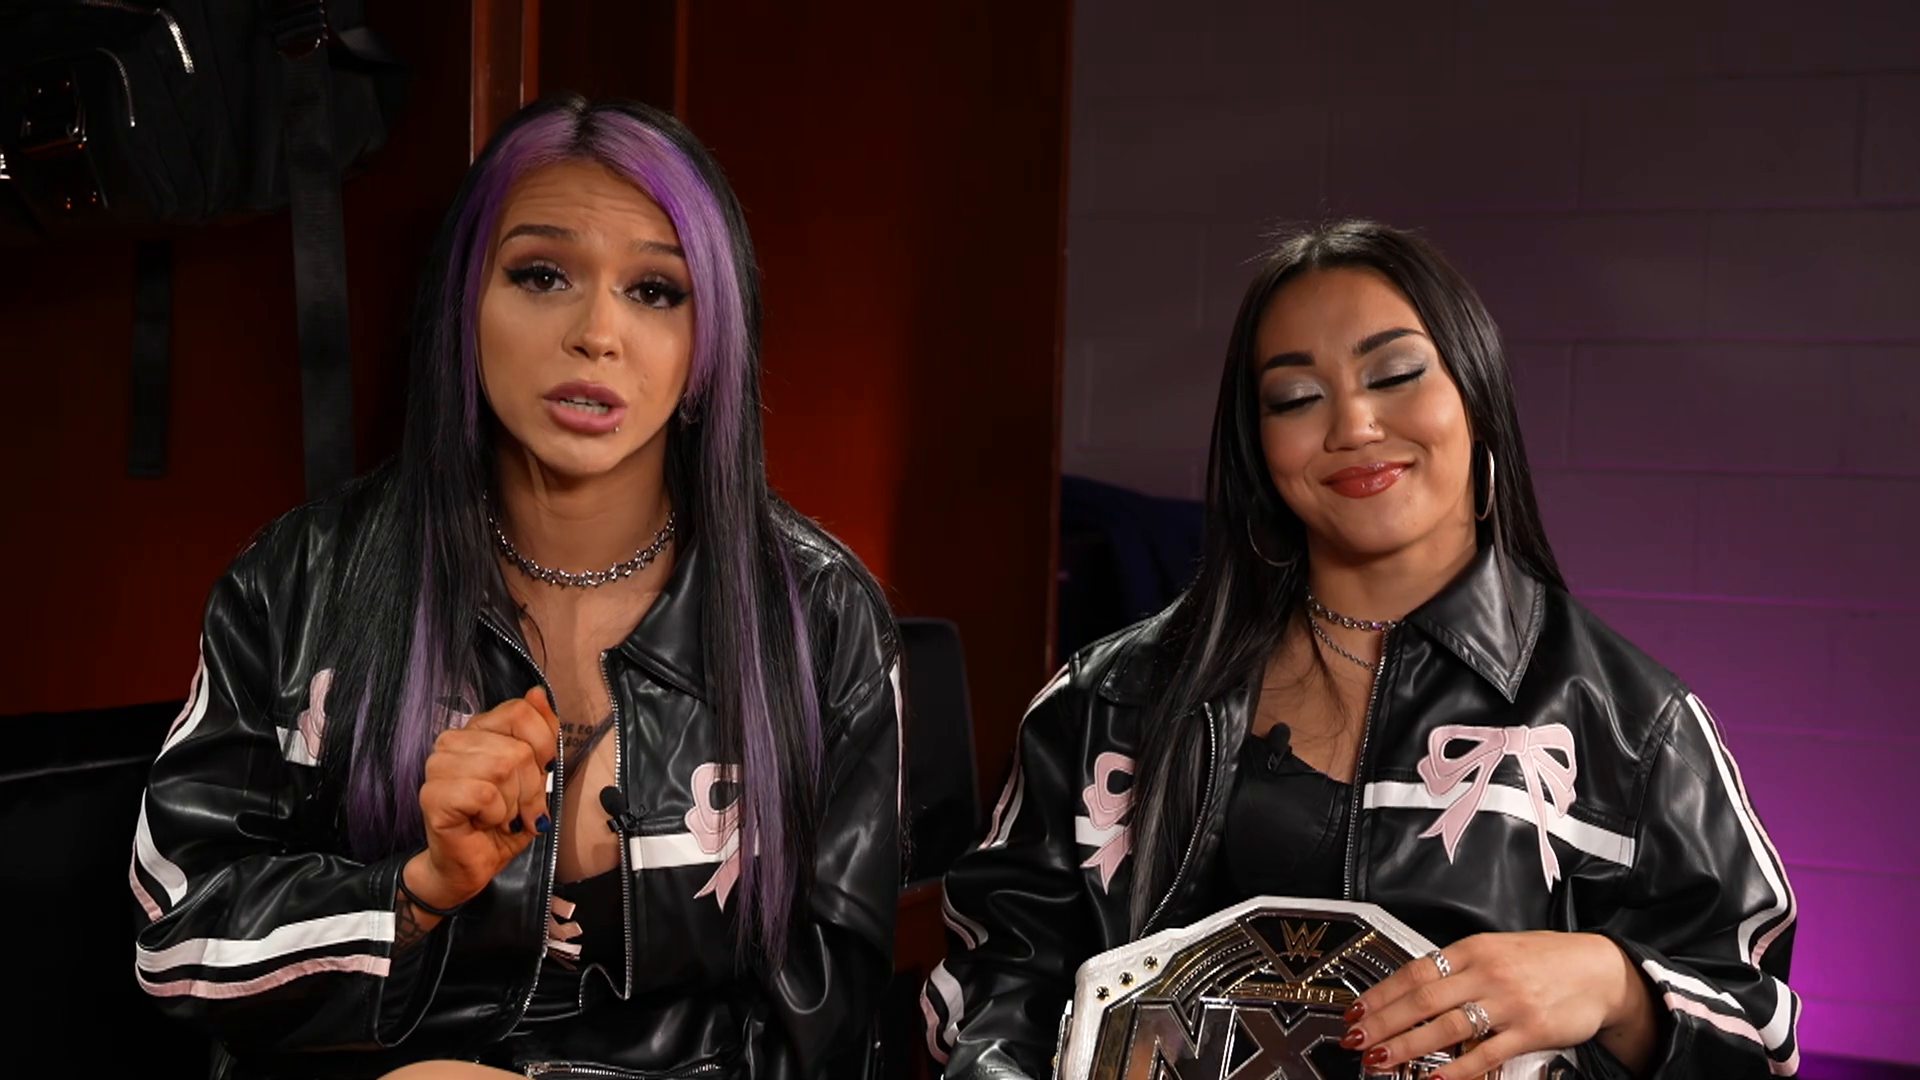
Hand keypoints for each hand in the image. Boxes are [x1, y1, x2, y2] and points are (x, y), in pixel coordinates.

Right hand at [407, 687, 561, 910]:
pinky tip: (482, 823)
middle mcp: (452, 741)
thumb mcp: (534, 775)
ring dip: (513, 803)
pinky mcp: (432, 795)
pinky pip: (485, 795)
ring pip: (503, 769)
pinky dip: (495, 815)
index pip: (521, 712)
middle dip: (530, 787)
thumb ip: (538, 734)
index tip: (540, 773)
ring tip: (500, 816)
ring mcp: (437, 766)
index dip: (543, 747)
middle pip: (518, 748)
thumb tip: (537, 694)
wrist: (473, 866)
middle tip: (519, 809)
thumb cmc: (502, 821)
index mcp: (477, 729)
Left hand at [1341, 931, 1655, 1079]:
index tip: (1355, 1011)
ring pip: (1446, 1027)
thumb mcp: (1496, 949)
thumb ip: (1457, 967)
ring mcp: (1508, 1002)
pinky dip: (1456, 1070)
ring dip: (1408, 1046)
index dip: (1381, 994)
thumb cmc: (1545, 961)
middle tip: (1356, 1040)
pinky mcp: (1530, 1030)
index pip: (1414, 972)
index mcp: (1473, 949)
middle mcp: (1486, 973)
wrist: (1600, 970)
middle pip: (1422, 1001)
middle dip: (1383, 1023)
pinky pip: (1485, 1053)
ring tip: (1381, 1060)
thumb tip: (1413, 990)